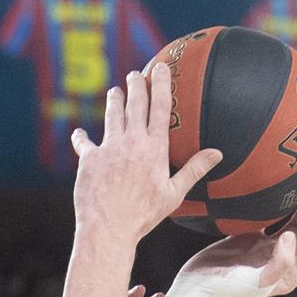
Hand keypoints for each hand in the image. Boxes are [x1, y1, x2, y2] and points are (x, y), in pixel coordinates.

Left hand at [72, 65, 220, 244]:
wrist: (109, 229)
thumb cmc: (143, 216)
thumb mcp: (174, 194)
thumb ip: (194, 170)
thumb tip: (217, 153)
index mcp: (154, 148)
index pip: (160, 107)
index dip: (161, 83)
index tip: (160, 67)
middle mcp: (132, 142)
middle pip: (134, 103)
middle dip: (135, 84)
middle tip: (135, 75)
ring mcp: (109, 147)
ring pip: (111, 114)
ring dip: (114, 100)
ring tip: (115, 92)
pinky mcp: (89, 159)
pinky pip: (84, 142)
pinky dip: (81, 137)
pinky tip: (79, 133)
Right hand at [146, 182, 296, 296]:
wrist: (195, 291)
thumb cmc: (225, 293)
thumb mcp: (255, 283)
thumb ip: (279, 263)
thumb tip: (290, 235)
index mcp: (289, 274)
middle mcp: (281, 261)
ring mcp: (265, 249)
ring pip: (291, 222)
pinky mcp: (249, 239)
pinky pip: (270, 218)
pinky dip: (277, 204)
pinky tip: (279, 189)